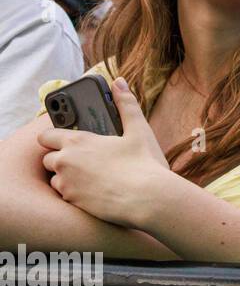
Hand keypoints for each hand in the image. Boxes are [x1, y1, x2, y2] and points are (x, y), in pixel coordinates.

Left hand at [37, 77, 172, 227]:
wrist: (149, 199)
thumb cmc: (144, 164)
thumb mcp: (138, 130)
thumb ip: (126, 104)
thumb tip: (119, 82)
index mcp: (78, 141)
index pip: (46, 136)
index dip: (53, 138)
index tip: (65, 141)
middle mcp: (65, 161)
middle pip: (48, 159)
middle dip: (60, 159)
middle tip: (84, 161)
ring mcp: (67, 184)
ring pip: (55, 180)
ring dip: (67, 178)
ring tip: (91, 178)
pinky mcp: (73, 203)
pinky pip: (65, 197)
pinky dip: (76, 194)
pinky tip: (95, 193)